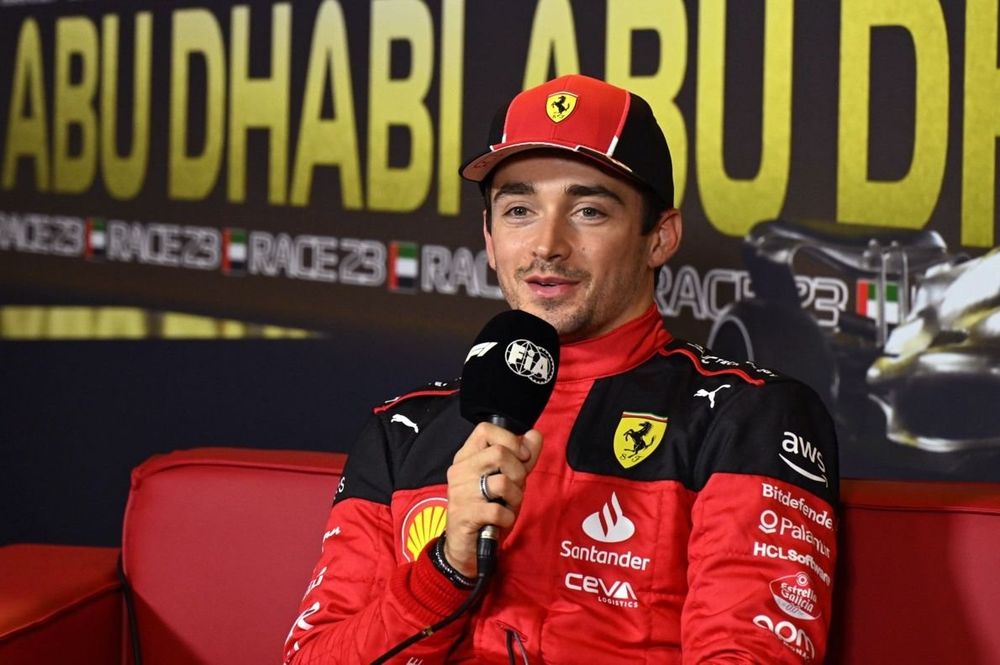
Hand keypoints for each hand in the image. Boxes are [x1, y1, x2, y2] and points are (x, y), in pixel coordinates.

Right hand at [442, 423, 542, 576]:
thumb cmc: (488, 510)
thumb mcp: (509, 481)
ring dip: (515, 497)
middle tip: (515, 488)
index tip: (521, 457)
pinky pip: (498, 510)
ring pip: (502, 481)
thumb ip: (522, 458)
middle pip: (499, 453)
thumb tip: (535, 435)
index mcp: (467, 457)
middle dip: (518, 472)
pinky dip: (507, 517)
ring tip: (508, 506)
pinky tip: (501, 521)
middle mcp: (459, 470)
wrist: (467, 547)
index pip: (485, 429)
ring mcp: (460, 492)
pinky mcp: (464, 515)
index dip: (510, 439)